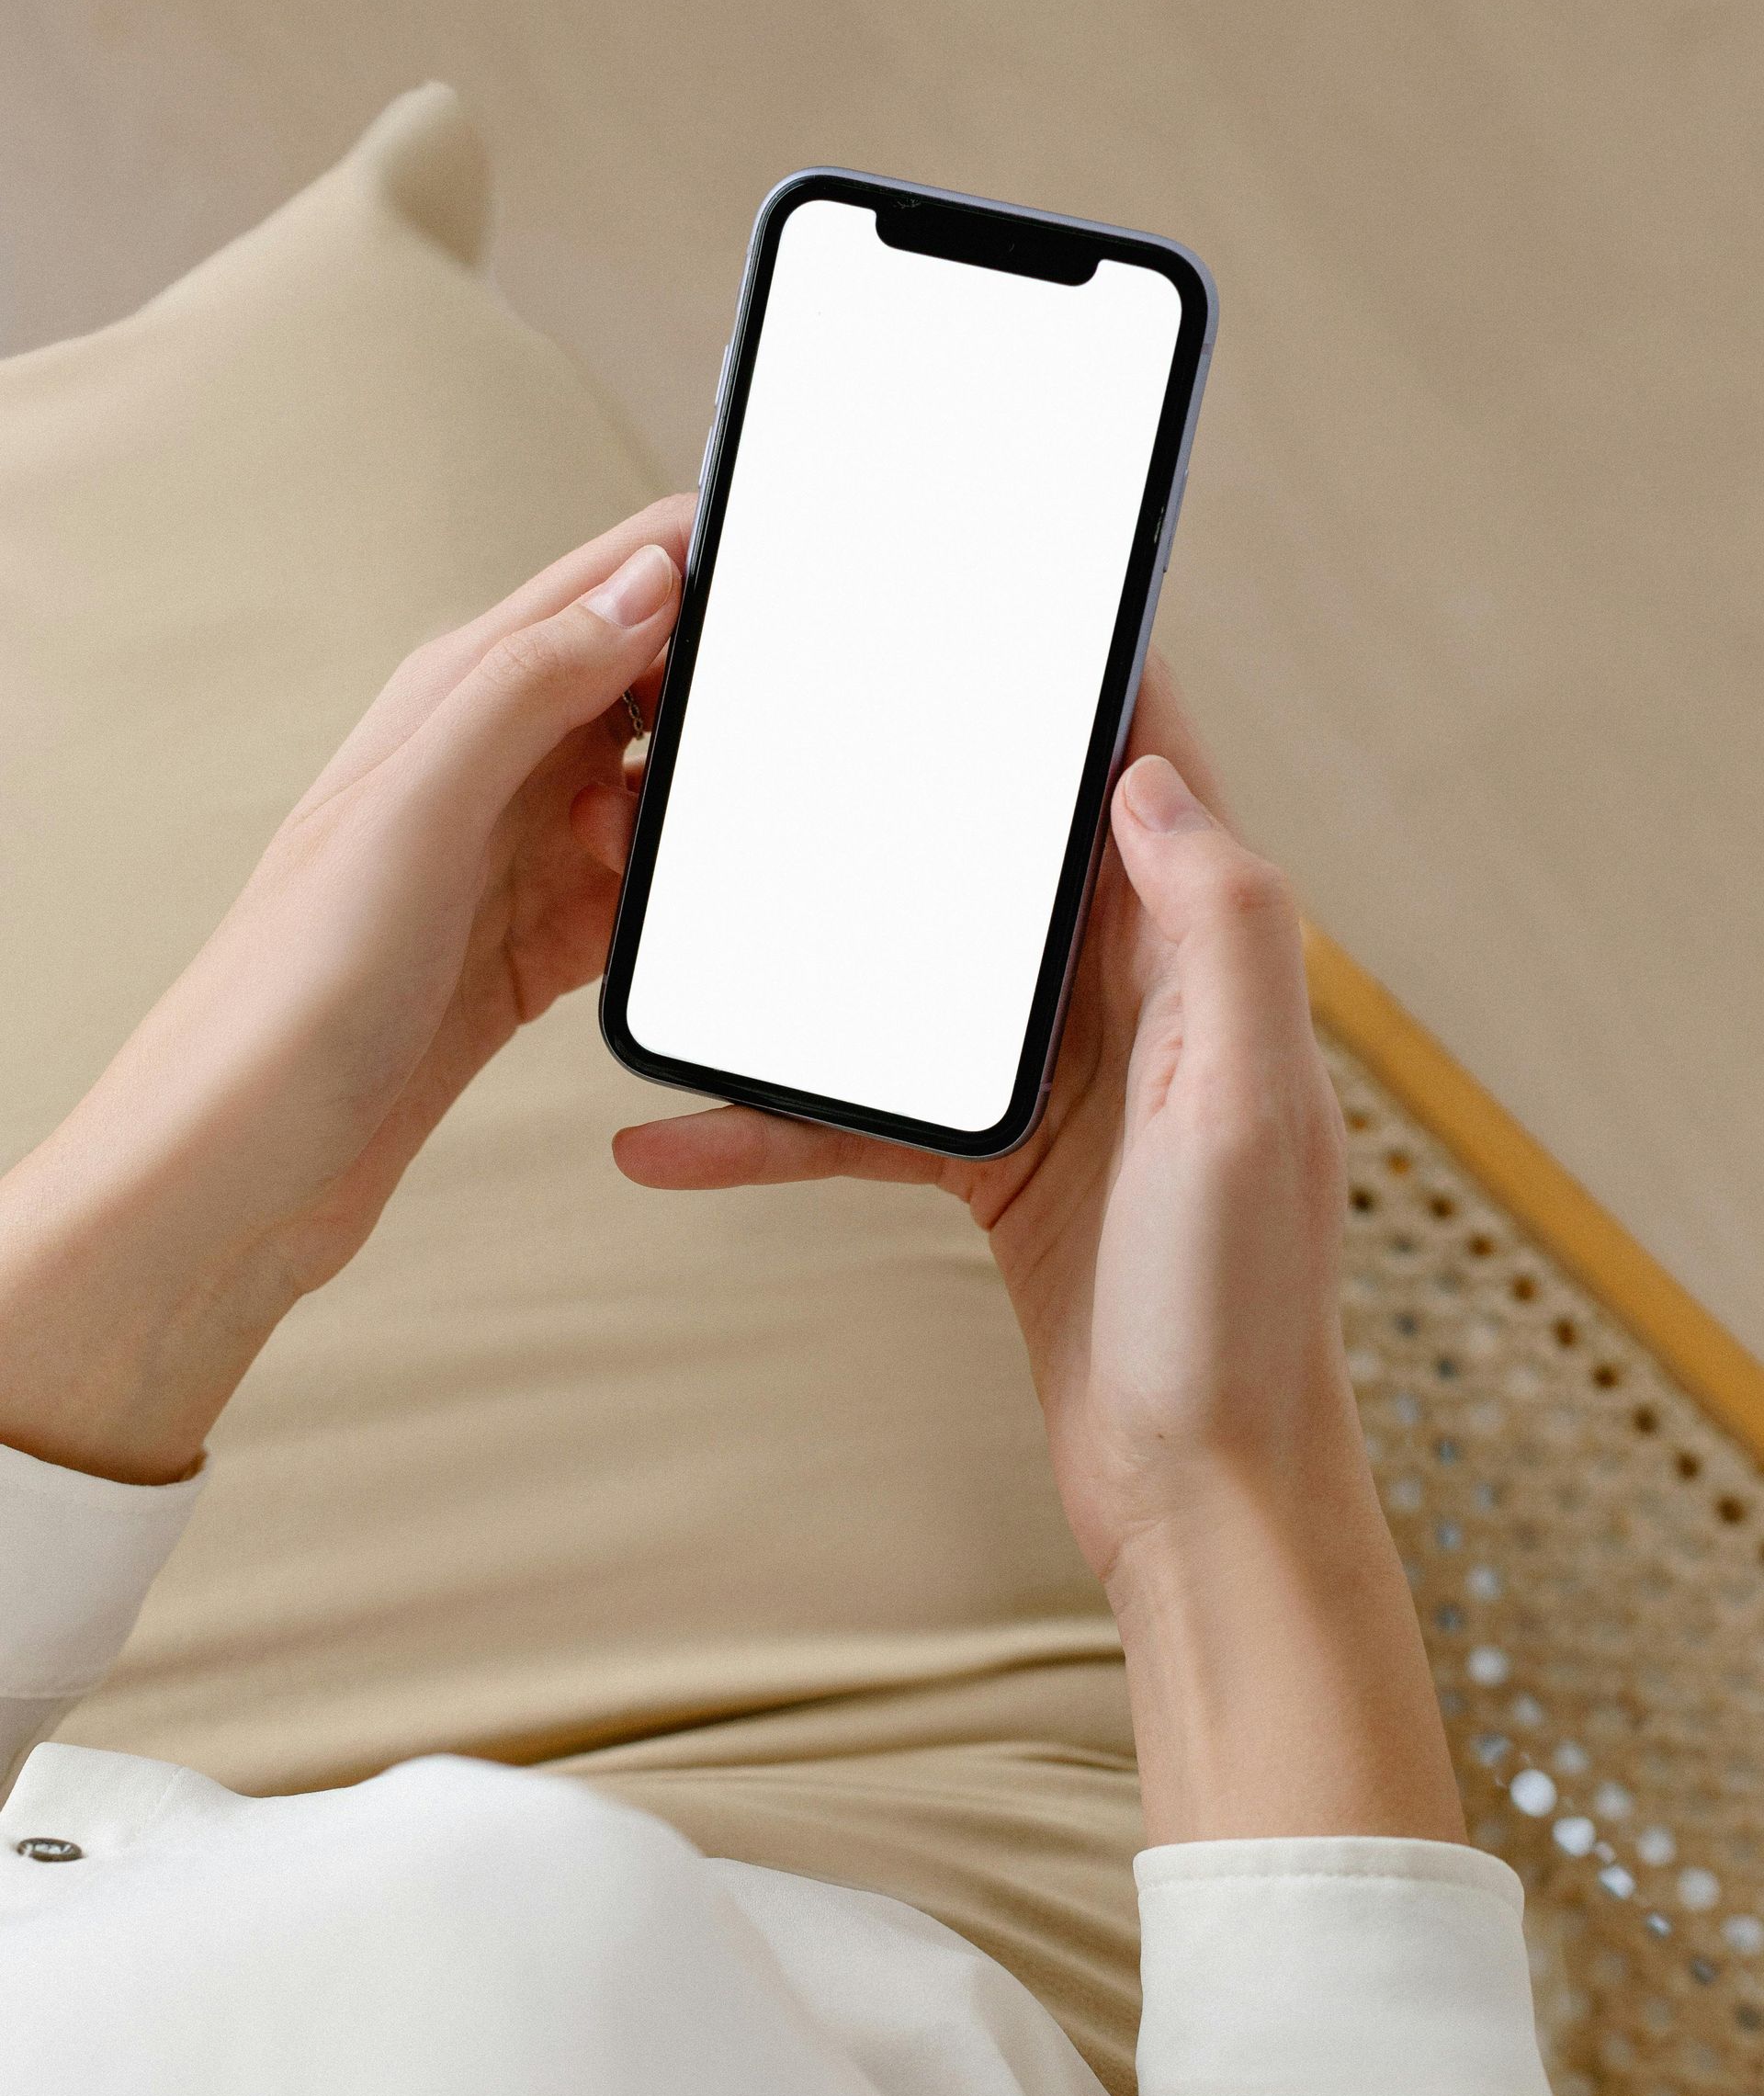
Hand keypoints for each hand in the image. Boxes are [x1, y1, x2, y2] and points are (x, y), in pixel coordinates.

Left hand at [0, 496, 693, 1481]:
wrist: (239, 1172)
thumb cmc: (288, 995)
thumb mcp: (417, 811)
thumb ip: (527, 684)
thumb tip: (644, 582)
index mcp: (452, 698)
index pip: (603, 581)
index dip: (698, 562)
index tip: (789, 582)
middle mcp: (482, 767)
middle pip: (642, 684)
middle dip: (713, 701)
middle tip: (764, 753)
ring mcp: (507, 862)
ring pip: (649, 795)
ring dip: (685, 819)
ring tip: (682, 864)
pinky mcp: (527, 951)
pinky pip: (634, 900)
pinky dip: (666, 907)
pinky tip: (674, 932)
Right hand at [618, 660, 1465, 1841]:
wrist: (1203, 1501)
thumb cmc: (1243, 1315)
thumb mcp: (1245, 1107)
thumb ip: (1219, 928)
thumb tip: (1142, 773)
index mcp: (1203, 960)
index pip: (1147, 771)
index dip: (1083, 673)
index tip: (991, 594)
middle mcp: (1133, 998)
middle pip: (1003, 849)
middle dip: (908, 782)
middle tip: (792, 717)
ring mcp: (1057, 1078)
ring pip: (909, 972)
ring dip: (809, 945)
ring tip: (687, 907)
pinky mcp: (994, 1162)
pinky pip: (860, 1113)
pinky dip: (768, 1124)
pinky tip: (659, 1138)